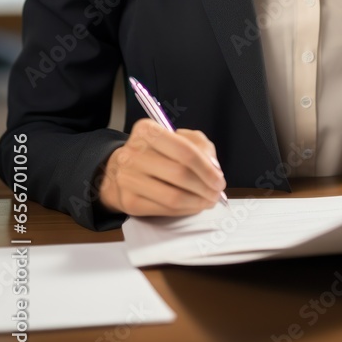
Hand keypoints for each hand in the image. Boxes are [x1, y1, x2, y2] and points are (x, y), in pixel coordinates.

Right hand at [97, 119, 226, 216]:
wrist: (122, 170)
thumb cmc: (157, 152)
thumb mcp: (178, 138)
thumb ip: (200, 146)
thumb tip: (213, 168)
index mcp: (146, 130)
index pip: (184, 150)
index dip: (207, 168)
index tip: (219, 179)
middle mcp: (133, 153)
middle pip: (180, 174)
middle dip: (205, 187)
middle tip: (216, 193)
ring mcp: (128, 179)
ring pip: (173, 197)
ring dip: (197, 202)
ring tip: (207, 201)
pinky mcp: (128, 201)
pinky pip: (164, 210)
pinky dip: (185, 210)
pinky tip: (192, 205)